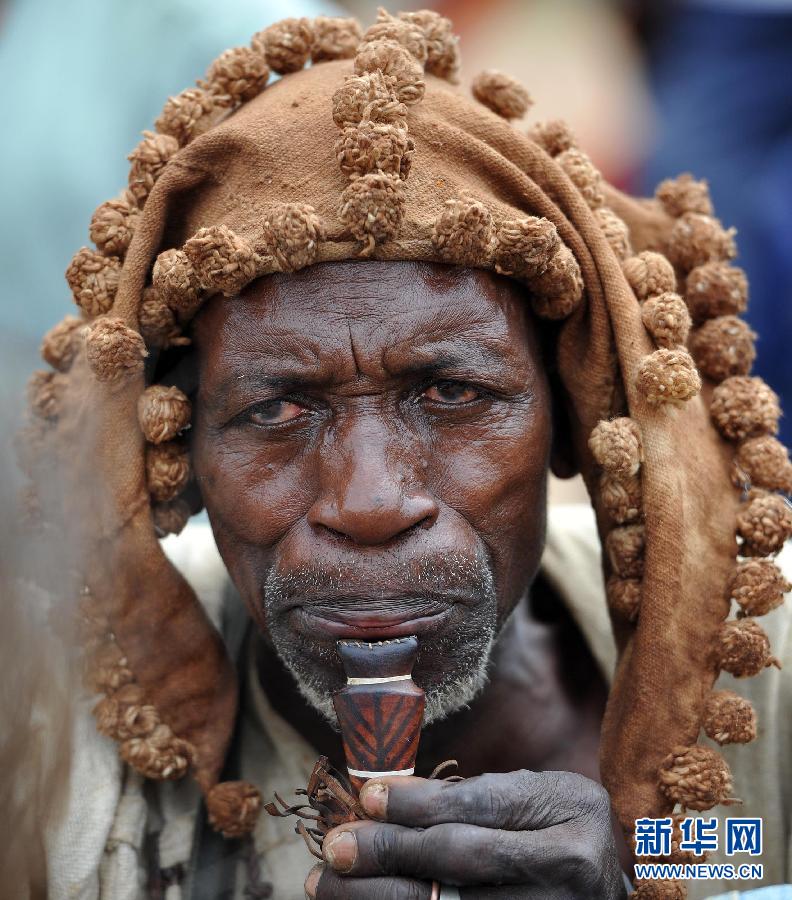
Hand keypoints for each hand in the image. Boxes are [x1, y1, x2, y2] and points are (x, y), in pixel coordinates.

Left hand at [304, 770, 627, 898]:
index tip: (366, 798)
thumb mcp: (537, 795)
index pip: (479, 807)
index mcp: (569, 818)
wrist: (612, 886)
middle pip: (460, 861)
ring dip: (379, 898)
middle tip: (335, 847)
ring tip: (328, 885)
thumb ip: (477, 796)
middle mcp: (566, 873)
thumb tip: (389, 798)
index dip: (417, 803)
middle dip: (389, 852)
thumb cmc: (565, 828)